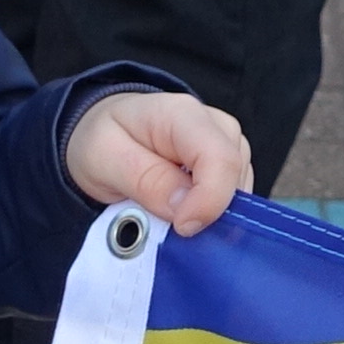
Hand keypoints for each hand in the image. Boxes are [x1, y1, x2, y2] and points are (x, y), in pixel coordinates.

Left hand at [66, 89, 250, 230]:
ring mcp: (229, 147)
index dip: (209, 200)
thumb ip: (146, 181)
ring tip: (165, 214)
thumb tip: (185, 210)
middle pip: (234, 179)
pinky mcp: (231, 170)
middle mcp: (216, 127)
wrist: (106, 132)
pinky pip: (233, 202)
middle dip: (206, 213)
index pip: (219, 159)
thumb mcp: (106, 159)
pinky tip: (181, 214)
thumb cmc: (105, 140)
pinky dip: (210, 216)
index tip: (183, 228)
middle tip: (164, 225)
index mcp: (183, 115)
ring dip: (207, 216)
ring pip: (238, 195)